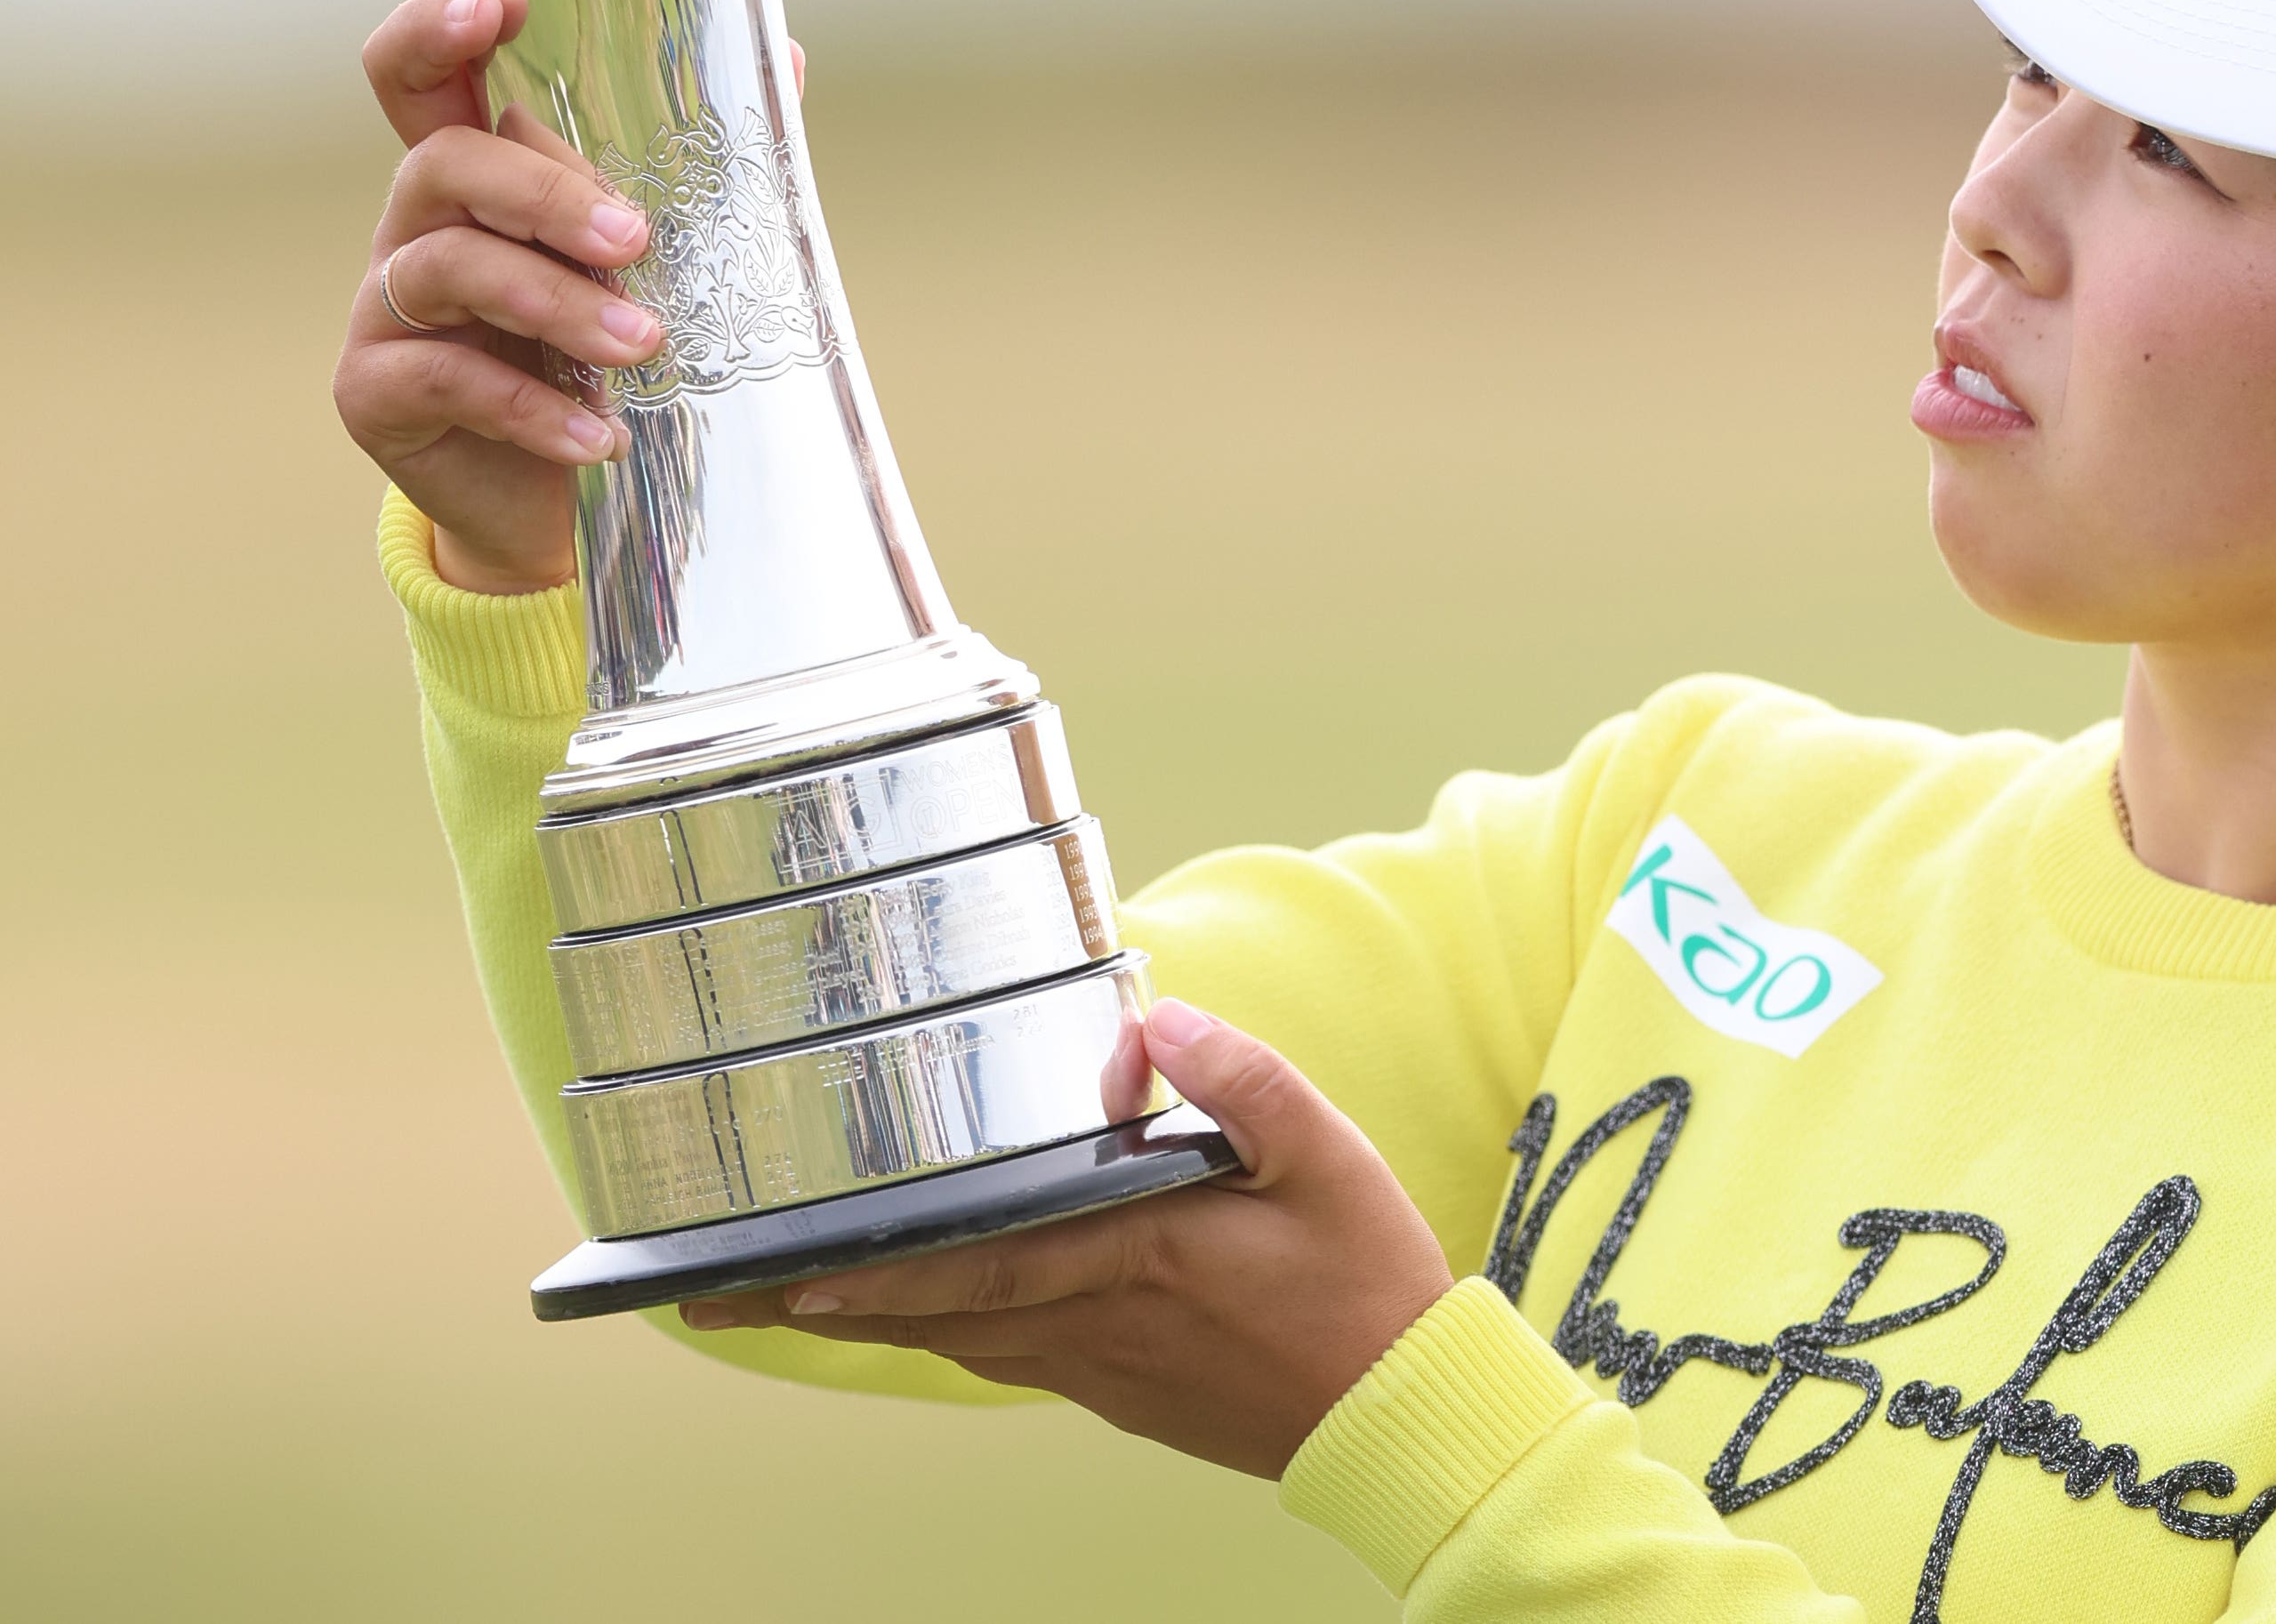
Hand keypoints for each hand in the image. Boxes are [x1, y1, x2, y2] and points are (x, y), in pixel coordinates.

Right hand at [333, 0, 810, 593]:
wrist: (568, 503)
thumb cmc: (615, 363)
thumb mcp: (662, 266)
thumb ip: (707, 170)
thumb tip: (781, 56)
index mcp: (481, 178)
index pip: (425, 78)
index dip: (439, 30)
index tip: (500, 3)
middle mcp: (419, 227)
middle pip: (446, 164)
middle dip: (544, 193)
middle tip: (634, 239)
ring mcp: (386, 307)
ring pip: (449, 268)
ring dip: (554, 302)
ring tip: (641, 344)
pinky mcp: (376, 391)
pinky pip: (443, 378)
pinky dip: (531, 407)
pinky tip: (599, 436)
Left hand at [679, 1001, 1457, 1479]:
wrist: (1400, 1412)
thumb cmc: (1366, 1283)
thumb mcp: (1327, 1158)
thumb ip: (1242, 1080)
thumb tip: (1156, 1020)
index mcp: (1135, 1253)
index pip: (976, 1262)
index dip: (871, 1267)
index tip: (780, 1270)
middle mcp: (1096, 1319)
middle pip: (932, 1309)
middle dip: (820, 1303)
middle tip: (717, 1298)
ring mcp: (1100, 1365)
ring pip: (958, 1338)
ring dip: (866, 1319)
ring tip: (784, 1301)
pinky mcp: (1117, 1389)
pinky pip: (1005, 1357)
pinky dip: (942, 1334)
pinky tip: (919, 1318)